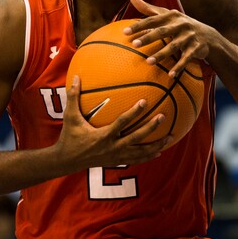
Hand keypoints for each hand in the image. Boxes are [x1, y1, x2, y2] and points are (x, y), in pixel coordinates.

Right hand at [55, 76, 170, 170]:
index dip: (134, 112)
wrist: (66, 161)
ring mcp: (116, 156)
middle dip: (151, 128)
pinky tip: (159, 151)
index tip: (145, 101)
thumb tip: (75, 76)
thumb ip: (73, 96)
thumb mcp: (70, 116)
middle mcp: (112, 147)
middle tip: (163, 116)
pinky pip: (136, 159)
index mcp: (103, 135)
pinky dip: (148, 156)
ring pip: (140, 152)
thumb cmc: (69, 136)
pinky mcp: (117, 161)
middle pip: (137, 137)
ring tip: (171, 137)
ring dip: (156, 145)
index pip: (122, 122)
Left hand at [124, 0, 217, 76]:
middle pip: (162, 31)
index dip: (139, 26)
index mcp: (171, 16)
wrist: (208, 36)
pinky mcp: (196, 48)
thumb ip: (148, 8)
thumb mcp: (167, 15)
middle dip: (148, 38)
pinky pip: (186, 58)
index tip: (124, 32)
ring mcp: (189, 36)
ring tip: (148, 62)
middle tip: (134, 45)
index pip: (153, 20)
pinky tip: (170, 75)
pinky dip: (179, 66)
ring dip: (161, 54)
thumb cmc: (180, 25)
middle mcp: (181, 24)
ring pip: (174, 46)